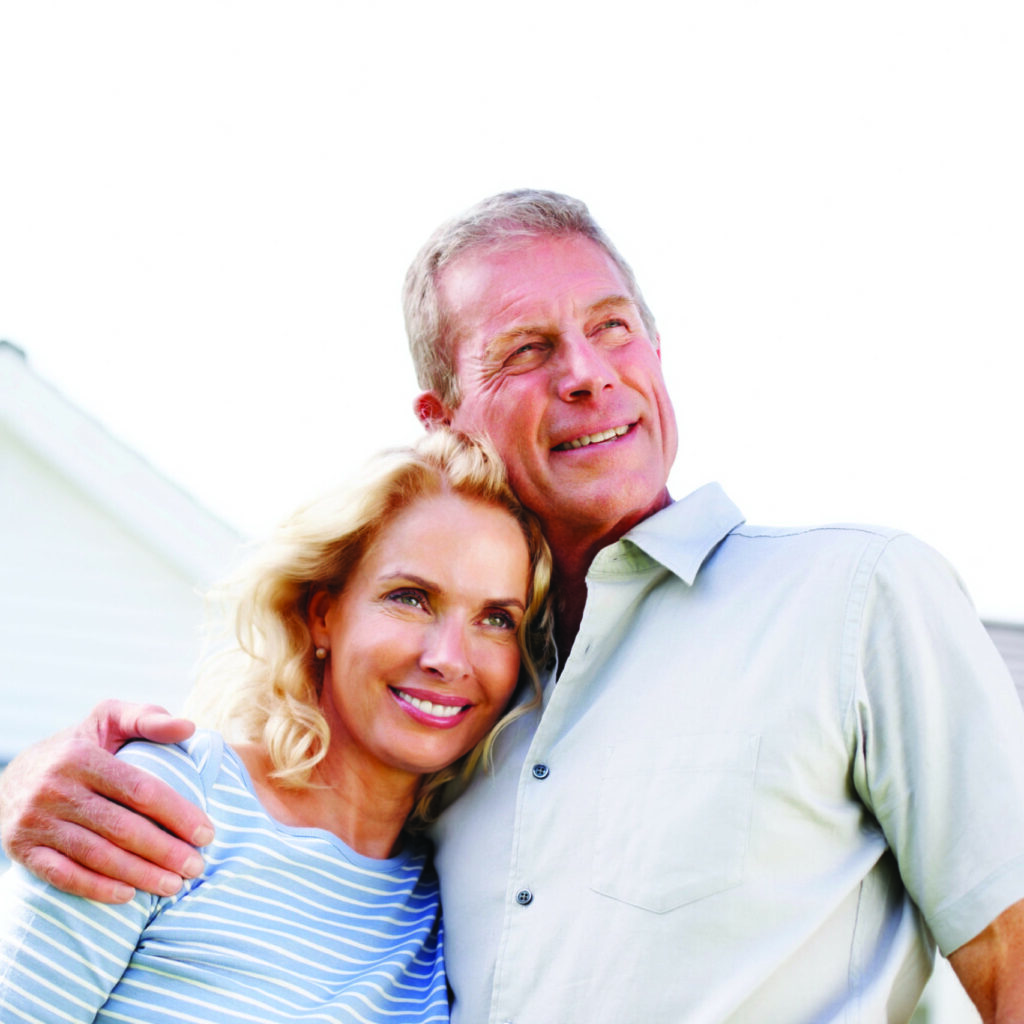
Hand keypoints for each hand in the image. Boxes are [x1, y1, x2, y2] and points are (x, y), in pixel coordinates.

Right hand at [0, 700, 214, 902]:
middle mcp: (56, 789)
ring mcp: (36, 822)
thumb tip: (188, 728)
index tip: (206, 833)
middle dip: (165, 851)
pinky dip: (96, 888)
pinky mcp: (22, 849)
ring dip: (140, 875)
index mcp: (82, 756)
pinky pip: (62, 875)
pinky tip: (128, 896)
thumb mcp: (109, 719)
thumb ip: (148, 718)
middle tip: (197, 867)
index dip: (177, 813)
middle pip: (121, 827)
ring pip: (96, 855)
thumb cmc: (80, 744)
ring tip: (174, 886)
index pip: (140, 790)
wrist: (14, 774)